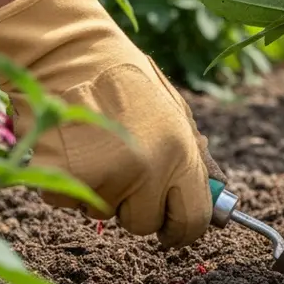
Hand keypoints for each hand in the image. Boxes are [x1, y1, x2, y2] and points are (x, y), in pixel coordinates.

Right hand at [0, 0, 224, 247]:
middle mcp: (147, 171)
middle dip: (136, 208)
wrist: (69, 55)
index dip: (182, 228)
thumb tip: (219, 194)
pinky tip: (73, 147)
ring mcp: (104, 178)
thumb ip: (198, 157)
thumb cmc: (127, 81)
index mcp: (180, 153)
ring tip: (98, 146)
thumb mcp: (176, 112)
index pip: (192, 221)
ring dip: (103, 192)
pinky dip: (71, 185)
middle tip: (125, 170)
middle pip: (144, 225)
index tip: (171, 227)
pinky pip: (71, 204)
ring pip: (105, 214)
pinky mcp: (64, 180)